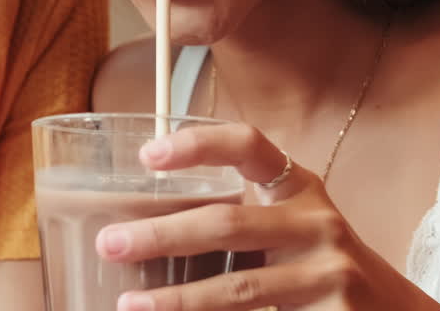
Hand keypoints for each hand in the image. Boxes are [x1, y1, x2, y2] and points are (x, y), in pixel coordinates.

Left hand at [94, 123, 439, 310]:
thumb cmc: (314, 260)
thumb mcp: (288, 222)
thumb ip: (236, 212)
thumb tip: (137, 221)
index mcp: (298, 186)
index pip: (248, 144)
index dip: (198, 143)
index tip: (148, 155)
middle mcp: (316, 222)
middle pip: (227, 224)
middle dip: (161, 235)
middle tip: (110, 244)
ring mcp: (329, 273)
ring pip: (238, 289)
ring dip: (176, 301)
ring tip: (129, 304)